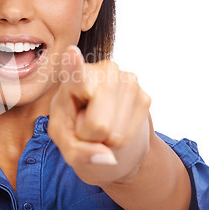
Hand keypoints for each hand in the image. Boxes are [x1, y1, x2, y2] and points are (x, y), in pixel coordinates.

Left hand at [48, 46, 151, 185]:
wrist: (103, 128)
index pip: (74, 72)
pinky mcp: (144, 95)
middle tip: (85, 123)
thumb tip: (108, 157)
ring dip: (106, 138)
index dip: (73, 64)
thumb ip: (76, 152)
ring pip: (115, 133)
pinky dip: (120, 138)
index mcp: (73, 78)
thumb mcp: (64, 141)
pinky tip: (115, 122)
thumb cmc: (75, 127)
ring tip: (100, 122)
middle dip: (90, 136)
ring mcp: (127, 80)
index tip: (71, 52)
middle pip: (97, 125)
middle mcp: (102, 72)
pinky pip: (129, 136)